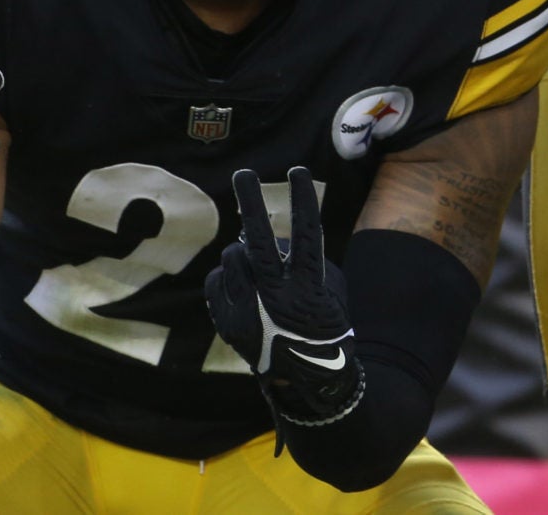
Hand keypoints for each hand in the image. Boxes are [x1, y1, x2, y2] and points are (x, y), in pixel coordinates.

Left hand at [204, 167, 362, 425]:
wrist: (305, 376)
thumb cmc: (325, 324)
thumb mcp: (330, 288)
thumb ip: (306, 259)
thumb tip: (276, 239)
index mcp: (308, 285)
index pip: (305, 232)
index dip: (302, 200)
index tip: (297, 171)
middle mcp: (275, 295)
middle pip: (259, 240)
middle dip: (252, 202)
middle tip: (244, 174)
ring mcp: (247, 309)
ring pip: (233, 257)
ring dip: (242, 251)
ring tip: (252, 260)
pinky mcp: (227, 321)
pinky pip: (216, 280)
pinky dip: (226, 276)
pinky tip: (239, 283)